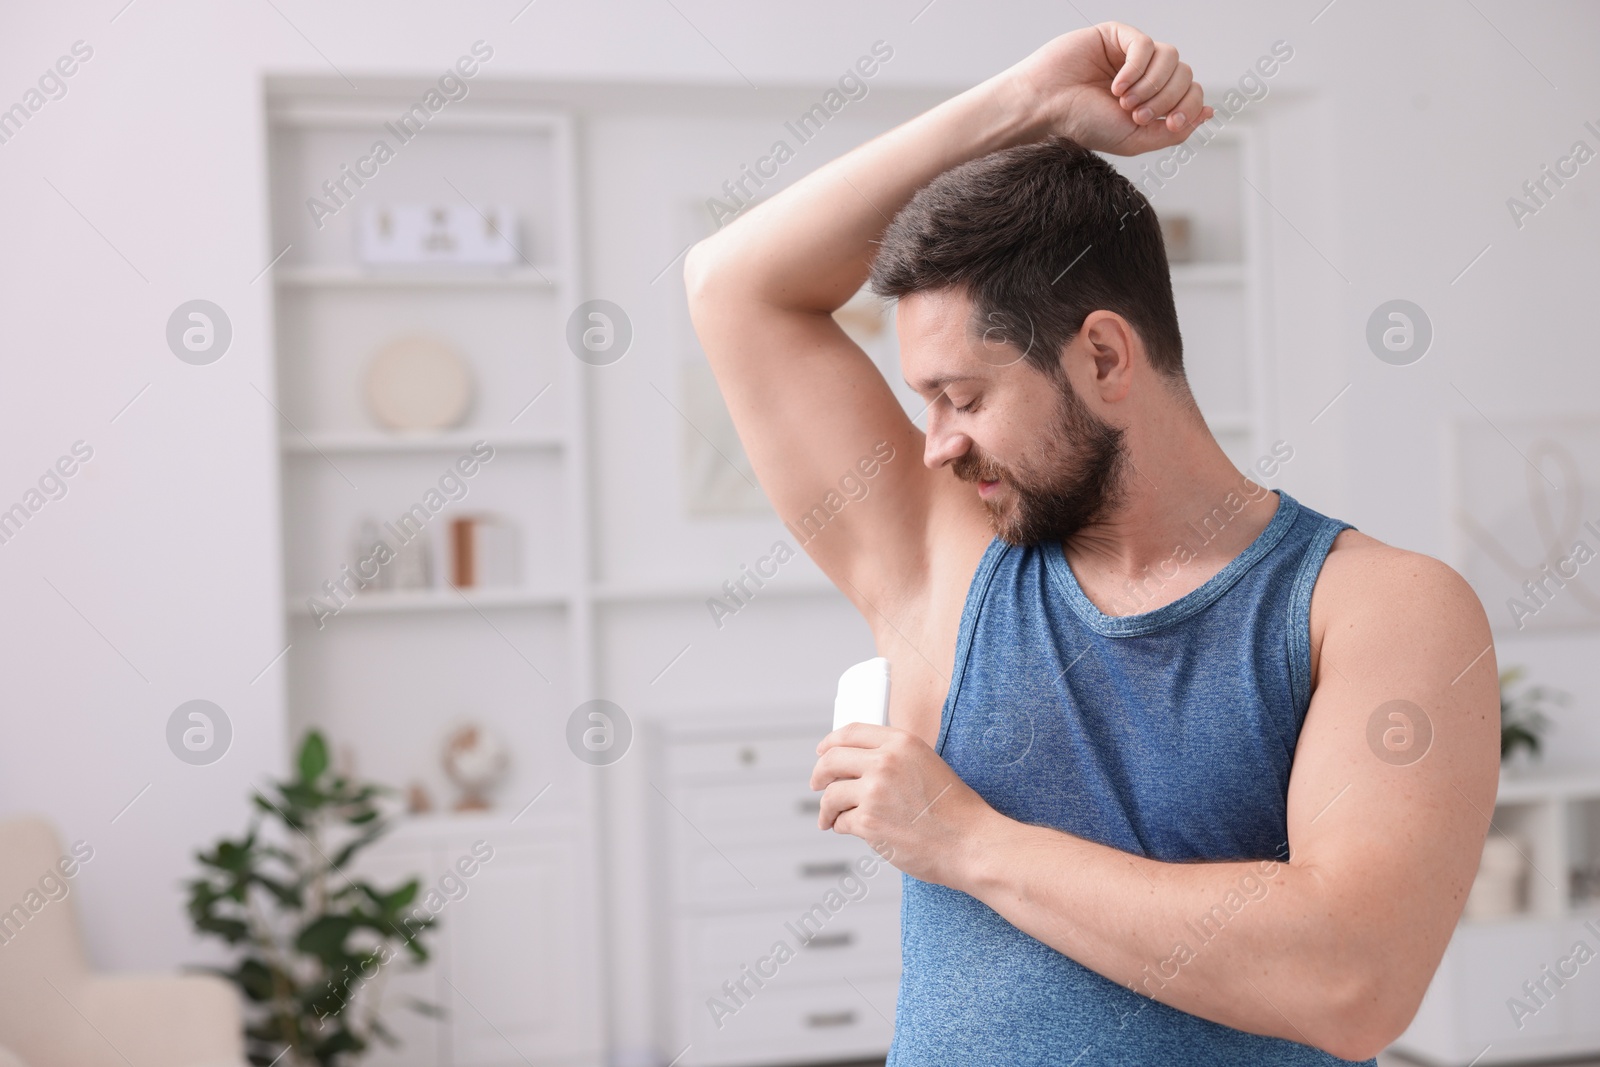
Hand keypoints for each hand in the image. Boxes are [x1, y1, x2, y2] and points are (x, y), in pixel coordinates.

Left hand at [811, 723, 998, 886]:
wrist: (969, 843)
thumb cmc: (954, 810)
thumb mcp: (927, 764)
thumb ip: (894, 758)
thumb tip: (857, 763)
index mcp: (902, 742)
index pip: (851, 732)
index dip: (830, 742)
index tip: (822, 752)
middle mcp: (885, 762)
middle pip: (831, 760)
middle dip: (819, 775)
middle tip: (817, 785)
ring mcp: (875, 792)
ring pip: (831, 795)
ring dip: (827, 809)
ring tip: (830, 818)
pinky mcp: (869, 822)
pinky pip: (841, 822)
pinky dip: (842, 827)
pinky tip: (852, 830)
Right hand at [1008, 22, 1212, 155]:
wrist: (1046, 108)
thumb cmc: (1083, 124)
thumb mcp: (1135, 139)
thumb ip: (1173, 132)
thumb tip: (1207, 113)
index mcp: (1152, 99)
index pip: (1191, 94)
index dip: (1188, 107)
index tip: (1167, 123)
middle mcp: (1146, 75)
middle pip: (1186, 75)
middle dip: (1165, 98)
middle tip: (1134, 113)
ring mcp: (1132, 55)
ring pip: (1171, 58)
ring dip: (1151, 84)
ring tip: (1122, 100)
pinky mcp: (1117, 36)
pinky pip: (1146, 45)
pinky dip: (1135, 69)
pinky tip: (1116, 85)